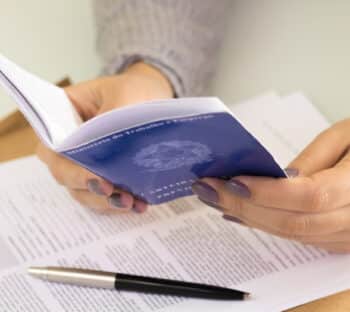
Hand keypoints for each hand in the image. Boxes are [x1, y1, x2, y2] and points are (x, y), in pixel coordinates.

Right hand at [37, 62, 173, 213]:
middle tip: (113, 192)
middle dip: (89, 187)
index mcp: (63, 117)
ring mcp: (84, 162)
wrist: (151, 98)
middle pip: (65, 174)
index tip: (94, 176)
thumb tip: (110, 152)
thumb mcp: (125, 94)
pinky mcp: (103, 175)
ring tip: (130, 202)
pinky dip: (118, 204)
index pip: (52, 147)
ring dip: (105, 202)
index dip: (67, 166)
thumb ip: (114, 118)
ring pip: (83, 191)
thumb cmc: (132, 90)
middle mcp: (68, 145)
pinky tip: (138, 205)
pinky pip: (103, 196)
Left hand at [192, 119, 349, 252]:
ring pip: (290, 235)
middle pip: (292, 222)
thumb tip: (274, 180)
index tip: (231, 181)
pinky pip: (296, 237)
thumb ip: (313, 160)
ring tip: (214, 199)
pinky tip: (237, 213)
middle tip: (206, 188)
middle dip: (242, 206)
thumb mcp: (348, 136)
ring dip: (247, 217)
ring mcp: (347, 236)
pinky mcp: (338, 239)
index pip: (309, 197)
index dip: (267, 192)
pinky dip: (263, 225)